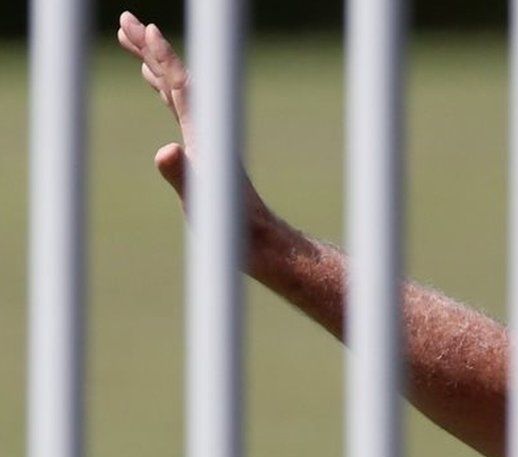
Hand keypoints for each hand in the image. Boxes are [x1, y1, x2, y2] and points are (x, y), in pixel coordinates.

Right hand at [117, 11, 269, 227]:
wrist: (260, 241)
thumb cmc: (231, 226)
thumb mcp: (202, 201)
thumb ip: (182, 175)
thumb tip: (165, 151)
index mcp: (206, 135)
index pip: (182, 86)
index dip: (164, 57)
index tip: (146, 27)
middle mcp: (208, 129)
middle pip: (177, 78)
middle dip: (151, 49)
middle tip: (124, 19)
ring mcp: (207, 137)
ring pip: (177, 90)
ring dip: (155, 64)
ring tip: (133, 43)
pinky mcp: (205, 149)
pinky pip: (180, 108)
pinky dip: (166, 91)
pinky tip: (159, 88)